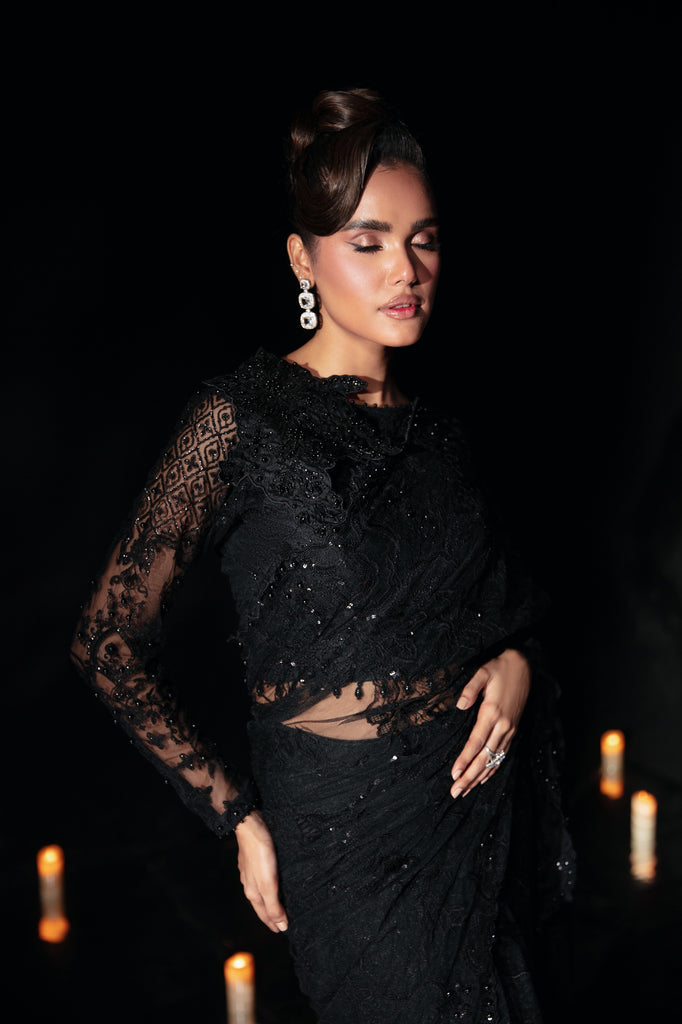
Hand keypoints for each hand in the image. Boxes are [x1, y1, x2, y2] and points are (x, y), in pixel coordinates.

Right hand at [234, 811, 288, 932]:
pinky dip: (269, 888)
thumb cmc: (260, 853)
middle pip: (262, 905)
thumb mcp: (268, 882)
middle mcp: (250, 884)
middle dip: (271, 916)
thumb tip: (281, 926)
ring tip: (279, 906)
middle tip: (282, 923)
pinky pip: (262, 880)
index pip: (265, 915)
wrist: (250, 826)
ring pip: (261, 893)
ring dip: (270, 902)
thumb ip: (273, 904)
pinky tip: (273, 883)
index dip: (274, 923)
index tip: (283, 931)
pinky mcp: (254, 860)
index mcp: (253, 892)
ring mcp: (250, 872)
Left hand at [450, 648, 530, 798]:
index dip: (465, 759)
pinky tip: (482, 779)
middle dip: (469, 776)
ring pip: (494, 759)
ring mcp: (510, 729)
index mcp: (492, 712)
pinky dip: (492, 769)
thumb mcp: (483, 672)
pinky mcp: (513, 730)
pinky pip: (502, 755)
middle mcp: (503, 725)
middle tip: (455, 792)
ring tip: (464, 791)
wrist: (524, 667)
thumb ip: (470, 689)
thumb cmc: (499, 668)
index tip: (454, 774)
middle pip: (484, 757)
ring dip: (479, 777)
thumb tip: (460, 706)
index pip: (476, 742)